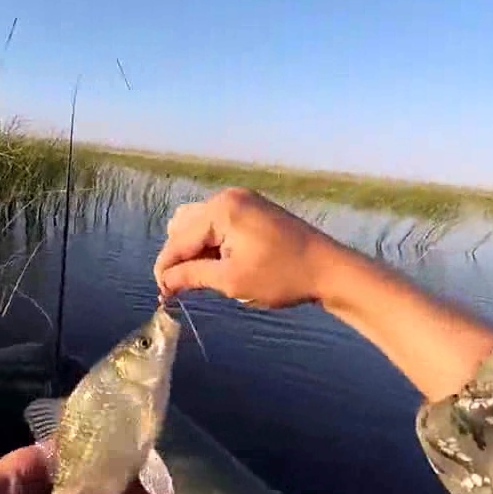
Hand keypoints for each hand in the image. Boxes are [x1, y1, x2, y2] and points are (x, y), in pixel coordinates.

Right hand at [153, 187, 338, 306]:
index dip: (166, 269)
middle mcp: (227, 197)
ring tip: (200, 277)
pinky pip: (217, 223)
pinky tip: (218, 265)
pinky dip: (211, 243)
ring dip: (193, 250)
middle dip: (178, 257)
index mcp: (221, 209)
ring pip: (198, 223)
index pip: (178, 240)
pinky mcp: (253, 209)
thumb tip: (164, 282)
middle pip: (183, 227)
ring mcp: (242, 200)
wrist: (329, 269)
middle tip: (181, 289)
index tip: (162, 296)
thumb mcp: (231, 280)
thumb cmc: (281, 276)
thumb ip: (192, 276)